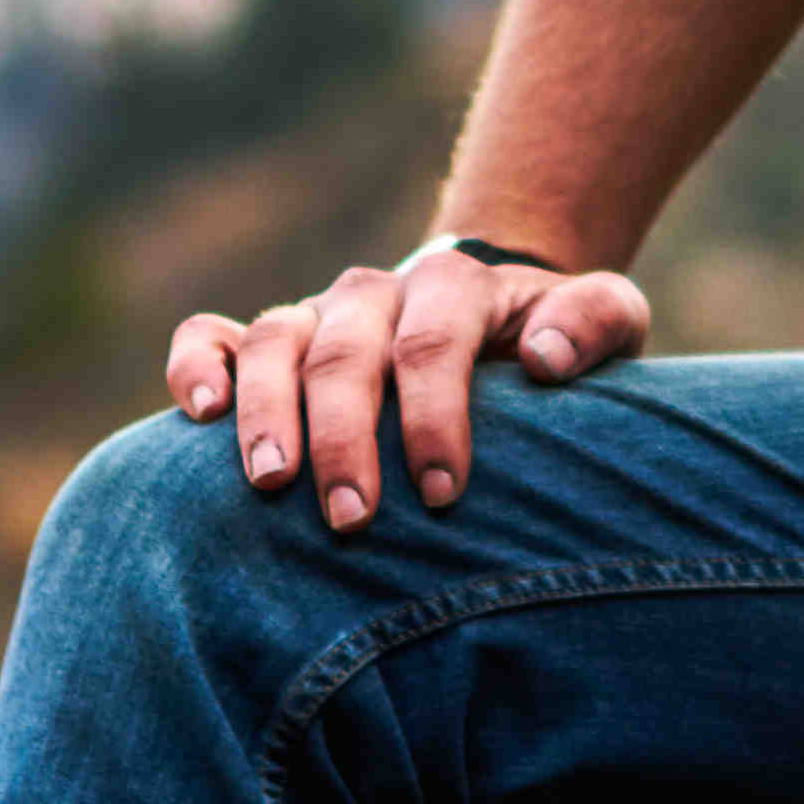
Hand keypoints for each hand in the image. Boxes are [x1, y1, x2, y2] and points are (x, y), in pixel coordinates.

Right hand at [174, 242, 654, 528]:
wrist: (497, 309)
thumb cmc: (552, 339)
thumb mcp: (607, 319)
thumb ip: (595, 322)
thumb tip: (543, 357)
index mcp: (455, 285)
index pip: (433, 342)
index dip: (434, 415)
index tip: (443, 492)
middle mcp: (376, 292)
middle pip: (346, 350)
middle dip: (346, 436)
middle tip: (352, 518)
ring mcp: (317, 314)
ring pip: (273, 340)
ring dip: (267, 411)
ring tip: (270, 483)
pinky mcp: (270, 341)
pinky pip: (212, 334)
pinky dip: (196, 364)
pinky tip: (198, 413)